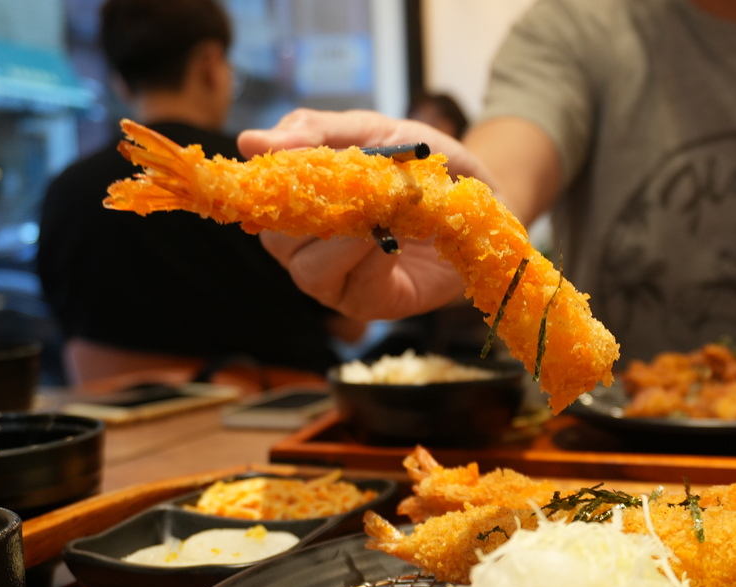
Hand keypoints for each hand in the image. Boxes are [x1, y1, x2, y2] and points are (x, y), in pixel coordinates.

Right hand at [239, 109, 476, 319]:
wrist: (485, 201)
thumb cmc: (424, 168)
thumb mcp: (375, 134)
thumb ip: (320, 134)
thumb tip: (251, 141)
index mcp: (303, 201)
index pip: (264, 198)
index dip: (269, 181)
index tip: (284, 158)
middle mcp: (311, 246)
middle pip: (276, 240)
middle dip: (309, 211)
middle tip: (350, 185)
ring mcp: (339, 280)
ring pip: (308, 270)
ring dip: (341, 238)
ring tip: (378, 213)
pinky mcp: (372, 303)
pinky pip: (354, 289)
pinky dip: (369, 260)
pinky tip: (390, 240)